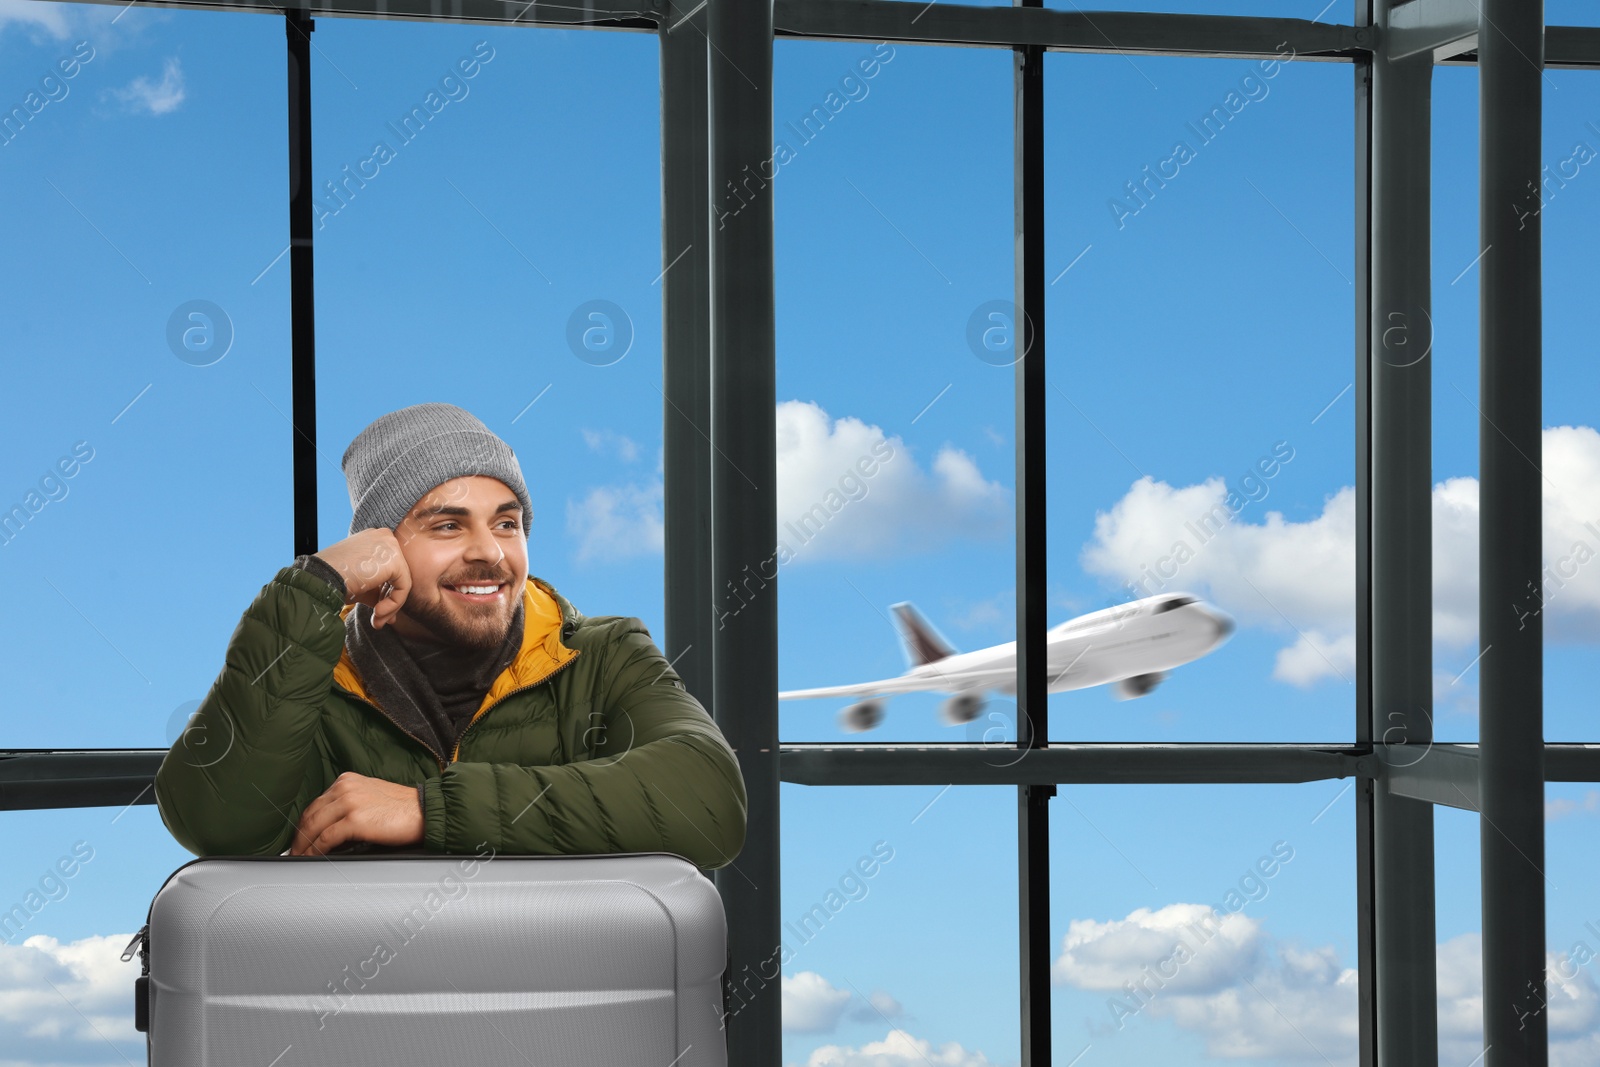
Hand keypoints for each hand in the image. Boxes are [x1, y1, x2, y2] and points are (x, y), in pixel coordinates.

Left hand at [290, 772, 423, 855]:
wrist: (425, 811)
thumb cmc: (404, 809)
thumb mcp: (371, 796)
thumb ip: (349, 804)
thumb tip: (330, 826)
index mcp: (347, 780)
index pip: (316, 804)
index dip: (304, 824)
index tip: (301, 838)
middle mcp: (345, 787)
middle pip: (310, 815)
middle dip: (299, 837)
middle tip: (295, 852)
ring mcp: (349, 802)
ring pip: (314, 827)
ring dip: (304, 846)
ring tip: (301, 858)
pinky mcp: (355, 820)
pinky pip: (326, 839)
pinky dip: (316, 851)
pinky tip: (314, 858)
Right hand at [314, 528, 411, 629]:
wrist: (320, 577)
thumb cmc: (334, 580)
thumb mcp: (360, 584)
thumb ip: (377, 594)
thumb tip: (391, 616)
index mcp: (375, 539)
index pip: (389, 569)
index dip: (384, 594)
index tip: (376, 612)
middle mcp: (384, 537)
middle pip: (397, 576)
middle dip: (389, 603)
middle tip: (378, 621)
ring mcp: (391, 546)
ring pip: (402, 583)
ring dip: (390, 607)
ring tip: (376, 621)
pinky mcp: (395, 560)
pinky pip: (403, 588)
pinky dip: (393, 605)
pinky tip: (377, 613)